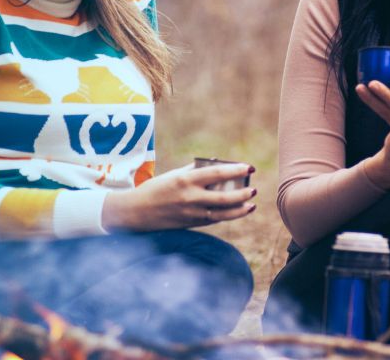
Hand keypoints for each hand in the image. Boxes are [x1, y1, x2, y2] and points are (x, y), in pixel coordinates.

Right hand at [101, 162, 255, 230]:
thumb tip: (217, 165)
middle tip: (253, 189)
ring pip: (222, 213)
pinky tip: (237, 211)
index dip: (236, 170)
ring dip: (240, 209)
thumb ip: (195, 170)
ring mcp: (191, 213)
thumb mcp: (175, 175)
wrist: (136, 212)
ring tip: (251, 204)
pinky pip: (214, 220)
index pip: (217, 173)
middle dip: (242, 193)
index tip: (250, 167)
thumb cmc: (156, 189)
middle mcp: (190, 197)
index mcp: (186, 180)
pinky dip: (227, 216)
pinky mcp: (190, 224)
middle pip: (224, 197)